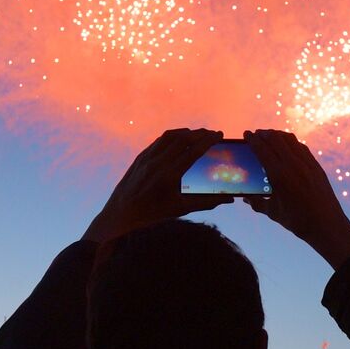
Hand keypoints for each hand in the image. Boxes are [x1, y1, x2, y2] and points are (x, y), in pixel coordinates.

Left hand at [82, 128, 232, 243]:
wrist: (120, 215)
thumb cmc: (151, 216)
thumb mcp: (180, 209)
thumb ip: (206, 202)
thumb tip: (228, 199)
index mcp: (169, 175)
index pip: (193, 151)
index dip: (208, 141)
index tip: (219, 135)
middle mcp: (157, 163)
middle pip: (183, 139)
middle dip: (200, 133)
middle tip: (213, 133)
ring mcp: (146, 158)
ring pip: (169, 136)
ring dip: (186, 132)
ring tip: (198, 134)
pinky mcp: (139, 158)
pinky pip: (158, 141)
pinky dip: (172, 137)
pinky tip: (179, 140)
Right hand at [241, 129, 349, 268]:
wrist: (327, 225)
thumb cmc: (298, 221)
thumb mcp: (273, 212)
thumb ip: (257, 203)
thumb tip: (245, 198)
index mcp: (279, 175)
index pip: (262, 149)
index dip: (253, 139)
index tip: (246, 134)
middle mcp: (293, 165)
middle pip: (276, 139)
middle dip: (264, 134)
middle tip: (256, 134)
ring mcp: (307, 164)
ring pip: (290, 140)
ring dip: (278, 135)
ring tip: (270, 136)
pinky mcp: (316, 166)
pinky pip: (302, 147)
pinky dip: (291, 142)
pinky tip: (287, 146)